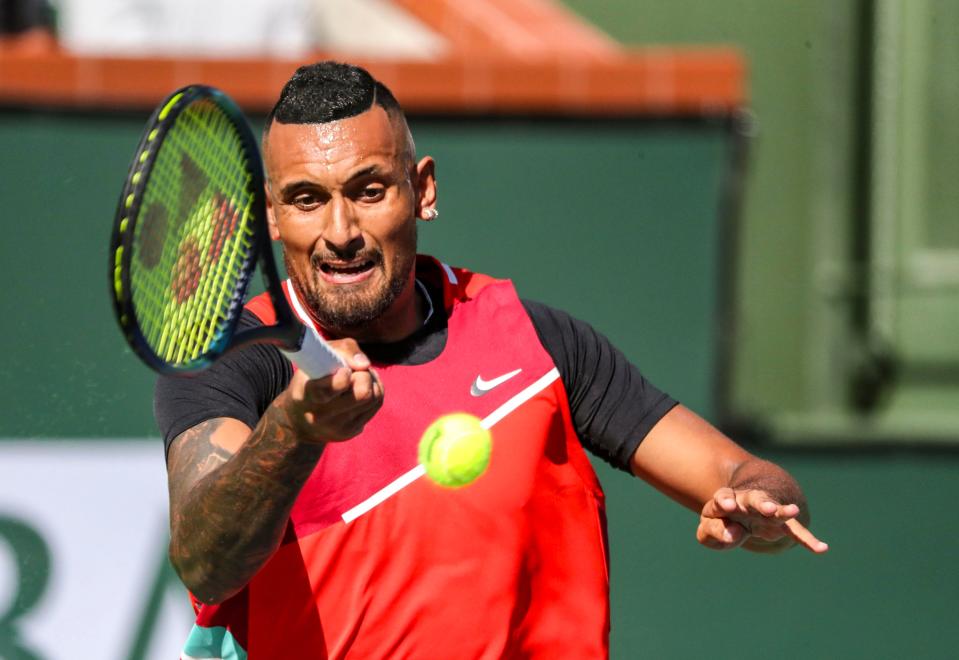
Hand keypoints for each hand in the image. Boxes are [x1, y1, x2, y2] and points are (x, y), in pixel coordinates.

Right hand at [276, 338, 383, 442]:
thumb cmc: (311, 378)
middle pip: (363, 394)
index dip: (344, 376)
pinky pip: (376, 404)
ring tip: (359, 377)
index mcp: (307, 395)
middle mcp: (321, 415)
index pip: (333, 388)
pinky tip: (361, 387)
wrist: (299, 419)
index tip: (344, 370)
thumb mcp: (317, 356)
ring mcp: (338, 427)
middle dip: (364, 376)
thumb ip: (342, 350)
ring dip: (372, 381)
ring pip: (374, 397)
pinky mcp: (351, 431)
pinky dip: (374, 391)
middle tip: (355, 371)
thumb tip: (365, 364)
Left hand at [697, 487, 828, 553]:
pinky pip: (795, 531)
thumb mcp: (708, 525)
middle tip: (769, 508)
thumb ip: (713, 532)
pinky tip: (821, 548)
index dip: (725, 501)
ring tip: (794, 511)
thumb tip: (733, 534)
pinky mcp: (781, 522)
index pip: (724, 498)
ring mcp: (766, 511)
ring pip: (776, 510)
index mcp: (727, 499)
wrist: (743, 503)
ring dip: (784, 512)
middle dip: (762, 504)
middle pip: (755, 499)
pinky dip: (807, 540)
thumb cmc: (722, 518)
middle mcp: (748, 501)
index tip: (727, 505)